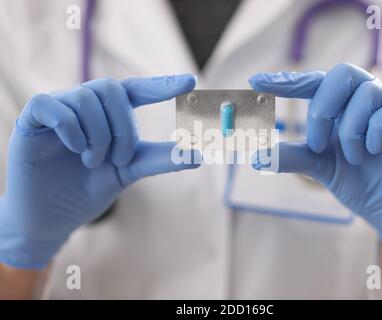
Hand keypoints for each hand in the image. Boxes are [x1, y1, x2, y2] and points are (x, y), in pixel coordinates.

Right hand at [0, 75, 199, 268]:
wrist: (51, 217)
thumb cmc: (89, 189)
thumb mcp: (128, 171)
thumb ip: (159, 158)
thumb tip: (198, 153)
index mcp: (108, 114)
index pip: (137, 90)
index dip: (161, 84)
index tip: (191, 82)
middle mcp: (84, 105)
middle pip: (112, 90)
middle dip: (123, 126)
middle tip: (120, 159)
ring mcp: (58, 109)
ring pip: (85, 98)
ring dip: (97, 135)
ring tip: (92, 162)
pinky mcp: (32, 120)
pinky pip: (54, 106)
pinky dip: (71, 128)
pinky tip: (75, 149)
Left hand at [249, 63, 381, 274]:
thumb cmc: (358, 183)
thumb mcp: (321, 168)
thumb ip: (293, 157)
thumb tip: (256, 157)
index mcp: (340, 108)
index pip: (313, 84)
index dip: (287, 81)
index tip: (255, 81)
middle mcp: (365, 101)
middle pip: (342, 74)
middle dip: (323, 109)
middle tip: (317, 144)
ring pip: (367, 92)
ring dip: (351, 130)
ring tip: (353, 159)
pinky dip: (378, 130)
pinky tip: (375, 152)